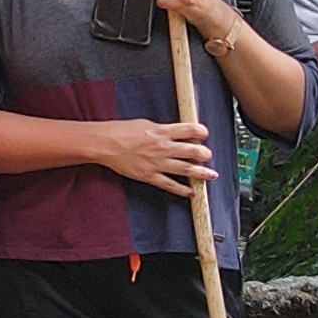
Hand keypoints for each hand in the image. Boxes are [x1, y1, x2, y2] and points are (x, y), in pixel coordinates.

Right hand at [97, 117, 219, 196]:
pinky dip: (182, 190)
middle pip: (192, 151)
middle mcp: (163, 148)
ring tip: (211, 175)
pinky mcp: (149, 176)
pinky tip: (191, 192)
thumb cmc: (122, 131)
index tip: (205, 134)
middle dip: (204, 154)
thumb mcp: (146, 124)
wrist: (106, 144)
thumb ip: (162, 130)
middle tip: (208, 155)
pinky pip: (169, 184)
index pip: (189, 130)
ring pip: (185, 169)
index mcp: (162, 132)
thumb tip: (175, 133)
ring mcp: (157, 163)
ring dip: (201, 172)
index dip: (201, 131)